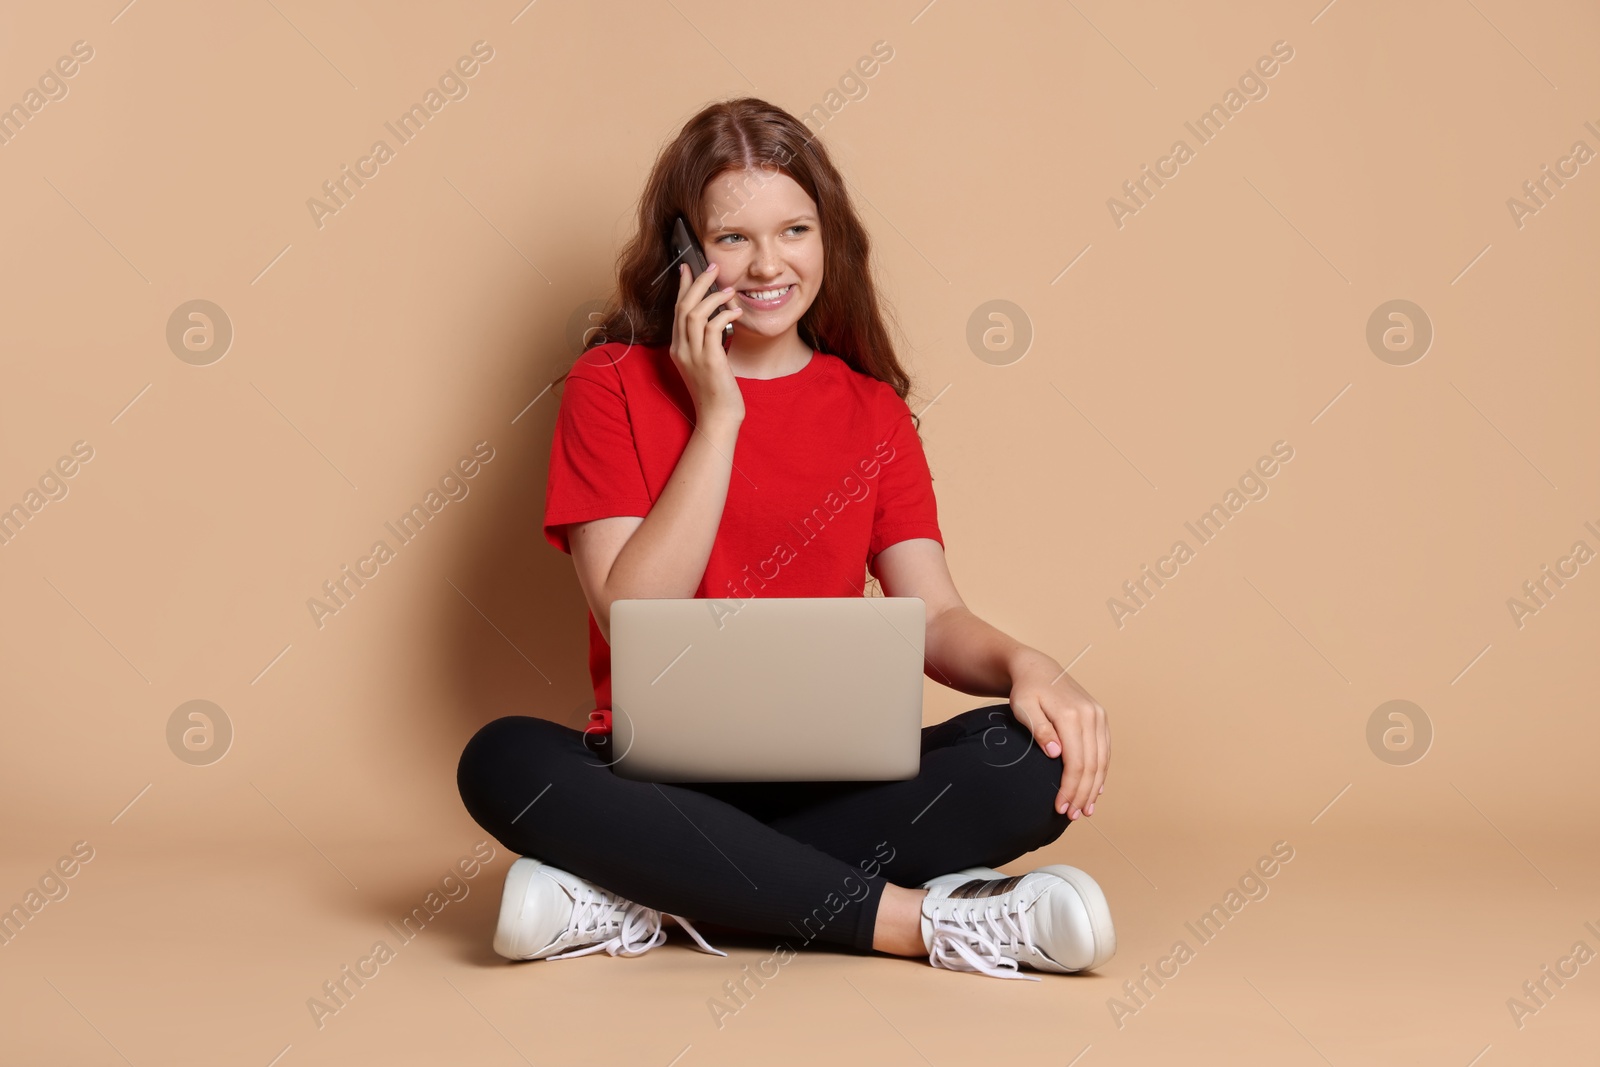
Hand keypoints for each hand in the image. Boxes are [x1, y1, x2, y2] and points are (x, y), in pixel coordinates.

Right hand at [671, 261, 744, 425]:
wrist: (718, 418)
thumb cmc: (715, 393)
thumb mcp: (705, 364)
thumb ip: (705, 343)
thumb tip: (717, 321)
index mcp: (678, 350)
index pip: (677, 311)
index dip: (683, 287)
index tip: (689, 268)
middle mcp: (681, 350)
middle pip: (683, 307)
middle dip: (697, 283)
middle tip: (711, 267)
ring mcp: (693, 356)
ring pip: (694, 314)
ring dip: (711, 296)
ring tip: (728, 288)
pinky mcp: (709, 362)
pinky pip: (713, 329)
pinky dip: (723, 315)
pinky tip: (736, 311)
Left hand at [1007, 651, 1108, 818]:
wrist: (1038, 669)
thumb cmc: (1027, 690)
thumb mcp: (1023, 707)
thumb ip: (1039, 729)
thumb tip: (1055, 753)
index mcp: (1072, 714)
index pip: (1076, 762)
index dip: (1070, 788)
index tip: (1060, 807)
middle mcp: (1091, 715)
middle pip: (1092, 765)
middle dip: (1082, 794)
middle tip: (1072, 815)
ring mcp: (1098, 717)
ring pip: (1102, 760)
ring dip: (1094, 788)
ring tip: (1084, 810)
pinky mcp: (1100, 719)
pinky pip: (1104, 751)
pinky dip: (1101, 773)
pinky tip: (1095, 790)